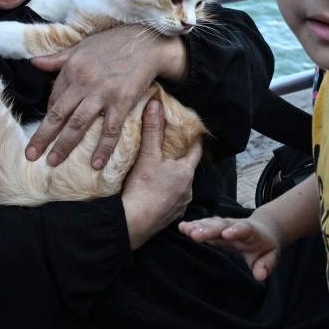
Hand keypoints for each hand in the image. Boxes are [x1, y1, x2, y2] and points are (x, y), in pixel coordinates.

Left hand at [25, 25, 186, 167]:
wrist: (147, 41)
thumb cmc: (114, 42)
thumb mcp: (81, 46)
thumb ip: (58, 58)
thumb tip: (34, 62)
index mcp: (71, 69)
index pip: (54, 99)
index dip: (49, 117)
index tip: (47, 131)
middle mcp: (83, 83)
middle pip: (58, 115)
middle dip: (43, 137)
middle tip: (31, 155)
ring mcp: (102, 94)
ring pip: (78, 125)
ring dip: (64, 145)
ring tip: (53, 162)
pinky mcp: (122, 102)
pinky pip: (110, 130)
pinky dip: (103, 148)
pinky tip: (95, 164)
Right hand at [122, 100, 201, 249]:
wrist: (133, 224)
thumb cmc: (142, 189)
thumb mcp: (147, 156)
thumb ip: (152, 130)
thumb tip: (156, 104)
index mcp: (186, 172)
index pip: (195, 150)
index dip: (192, 139)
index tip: (188, 131)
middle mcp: (188, 189)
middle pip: (186, 168)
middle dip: (178, 159)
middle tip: (166, 149)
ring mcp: (180, 205)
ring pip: (179, 185)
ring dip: (171, 178)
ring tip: (158, 171)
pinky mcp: (170, 217)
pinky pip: (171, 201)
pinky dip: (165, 194)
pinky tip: (153, 192)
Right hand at [179, 216, 281, 280]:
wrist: (262, 230)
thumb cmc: (265, 247)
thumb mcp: (271, 256)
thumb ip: (266, 265)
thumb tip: (260, 275)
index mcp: (251, 233)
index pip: (244, 230)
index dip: (236, 231)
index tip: (226, 234)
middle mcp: (235, 226)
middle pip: (223, 225)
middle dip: (210, 229)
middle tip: (196, 234)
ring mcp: (224, 226)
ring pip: (211, 224)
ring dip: (198, 226)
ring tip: (185, 229)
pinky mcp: (215, 229)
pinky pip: (204, 226)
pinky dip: (193, 226)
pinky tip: (181, 227)